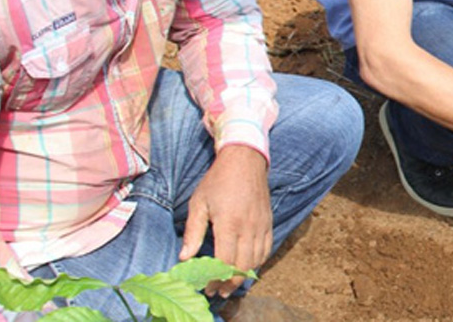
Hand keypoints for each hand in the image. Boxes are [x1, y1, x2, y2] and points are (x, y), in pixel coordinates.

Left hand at [179, 145, 271, 297]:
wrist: (245, 160)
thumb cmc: (218, 180)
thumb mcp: (199, 203)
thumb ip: (193, 232)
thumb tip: (184, 258)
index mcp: (229, 223)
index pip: (224, 262)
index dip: (216, 279)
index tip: (207, 288)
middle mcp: (248, 227)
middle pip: (242, 267)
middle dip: (229, 284)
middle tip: (218, 291)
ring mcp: (261, 225)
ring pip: (256, 261)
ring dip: (243, 276)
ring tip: (230, 283)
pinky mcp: (268, 223)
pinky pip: (266, 250)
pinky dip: (257, 262)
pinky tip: (246, 266)